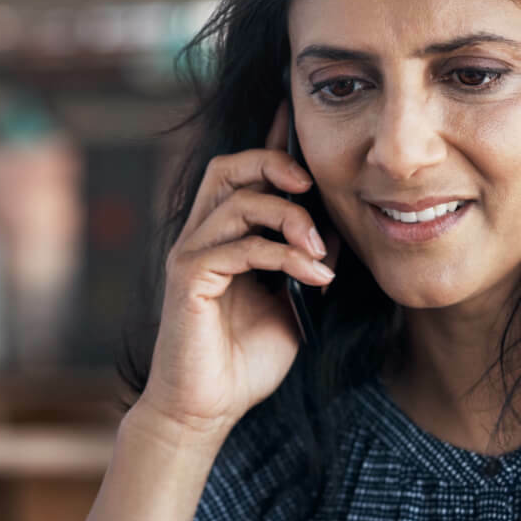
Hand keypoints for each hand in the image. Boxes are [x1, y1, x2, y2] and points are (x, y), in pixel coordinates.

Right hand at [137, 101, 338, 439]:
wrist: (207, 409)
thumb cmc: (246, 360)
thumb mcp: (292, 304)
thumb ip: (304, 263)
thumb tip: (332, 232)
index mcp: (226, 235)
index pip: (246, 174)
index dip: (272, 141)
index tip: (298, 110)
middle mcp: (203, 235)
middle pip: (231, 166)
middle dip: (276, 164)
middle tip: (313, 188)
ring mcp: (191, 254)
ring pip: (238, 200)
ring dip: (290, 218)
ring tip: (320, 252)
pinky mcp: (188, 278)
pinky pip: (238, 246)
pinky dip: (282, 256)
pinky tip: (312, 278)